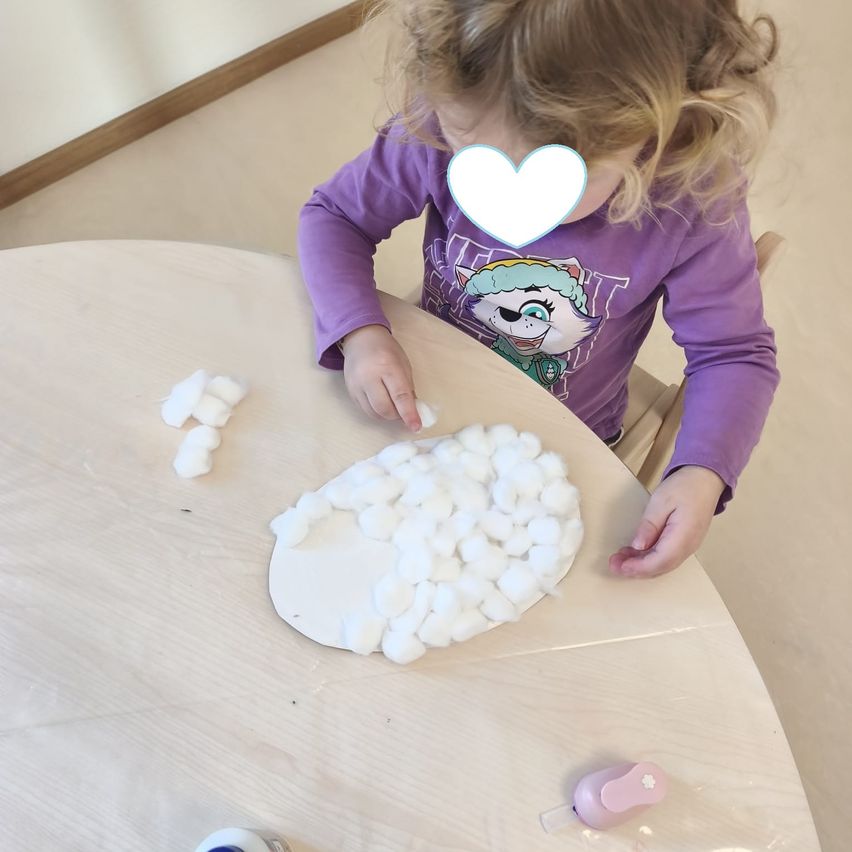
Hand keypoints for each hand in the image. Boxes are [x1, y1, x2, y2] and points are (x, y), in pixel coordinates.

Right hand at [340, 325, 421, 430]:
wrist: (360, 338)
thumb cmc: (386, 350)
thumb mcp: (403, 364)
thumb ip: (408, 387)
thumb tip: (414, 411)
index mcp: (388, 366)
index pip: (400, 396)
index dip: (409, 414)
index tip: (416, 426)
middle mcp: (369, 376)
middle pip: (384, 408)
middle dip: (397, 415)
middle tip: (403, 410)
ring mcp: (357, 385)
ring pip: (374, 413)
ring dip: (387, 415)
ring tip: (392, 404)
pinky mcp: (350, 391)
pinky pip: (365, 410)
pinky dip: (376, 411)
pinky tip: (381, 401)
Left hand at [609, 466, 725, 578]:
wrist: (705, 479)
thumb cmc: (684, 486)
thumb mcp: (661, 501)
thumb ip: (649, 525)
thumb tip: (638, 546)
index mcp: (684, 536)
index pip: (660, 561)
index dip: (638, 567)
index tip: (619, 565)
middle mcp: (689, 546)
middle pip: (661, 567)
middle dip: (636, 569)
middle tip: (614, 563)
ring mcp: (688, 546)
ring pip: (663, 564)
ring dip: (641, 564)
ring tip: (620, 558)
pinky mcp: (685, 543)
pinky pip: (667, 557)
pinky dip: (649, 558)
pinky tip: (634, 552)